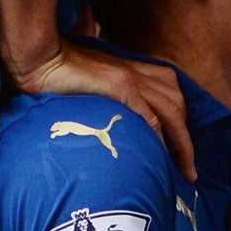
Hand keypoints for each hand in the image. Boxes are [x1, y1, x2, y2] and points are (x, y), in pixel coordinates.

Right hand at [16, 40, 195, 181]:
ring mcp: (131, 76)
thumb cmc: (60, 77)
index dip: (181, 124)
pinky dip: (159, 137)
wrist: (42, 59)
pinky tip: (161, 156)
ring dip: (181, 143)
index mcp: (133, 70)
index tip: (182, 152)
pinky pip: (149, 115)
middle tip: (188, 170)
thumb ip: (109, 101)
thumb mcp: (93, 87)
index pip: (171, 95)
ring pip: (171, 111)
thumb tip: (115, 130)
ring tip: (183, 171)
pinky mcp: (120, 84)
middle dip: (187, 139)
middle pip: (177, 104)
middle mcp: (138, 71)